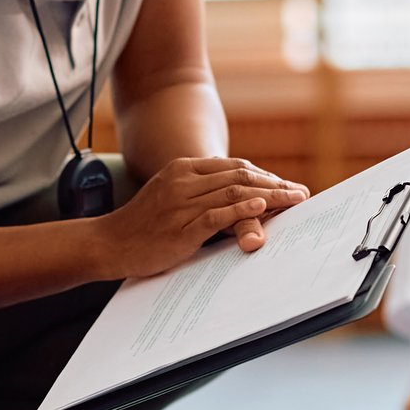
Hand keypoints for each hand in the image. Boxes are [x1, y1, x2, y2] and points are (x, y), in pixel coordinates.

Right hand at [95, 157, 307, 278]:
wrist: (108, 243)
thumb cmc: (142, 225)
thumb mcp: (169, 196)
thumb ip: (199, 191)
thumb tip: (237, 196)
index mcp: (182, 169)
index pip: (233, 166)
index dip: (264, 175)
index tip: (287, 185)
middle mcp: (183, 181)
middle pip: (240, 176)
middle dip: (275, 184)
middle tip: (300, 193)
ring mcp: (182, 203)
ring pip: (235, 193)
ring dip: (269, 196)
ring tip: (293, 201)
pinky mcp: (181, 227)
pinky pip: (217, 215)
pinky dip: (242, 211)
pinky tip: (261, 210)